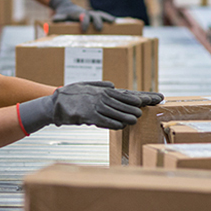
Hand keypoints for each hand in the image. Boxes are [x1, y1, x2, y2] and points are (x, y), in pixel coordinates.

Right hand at [18, 81, 163, 133]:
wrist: (54, 103)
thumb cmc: (70, 95)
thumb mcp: (85, 85)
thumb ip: (99, 84)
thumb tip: (112, 84)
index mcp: (103, 91)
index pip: (127, 93)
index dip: (143, 95)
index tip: (157, 97)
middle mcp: (101, 97)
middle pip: (124, 101)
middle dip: (139, 104)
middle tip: (153, 105)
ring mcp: (95, 107)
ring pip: (115, 111)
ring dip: (127, 115)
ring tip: (138, 118)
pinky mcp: (88, 116)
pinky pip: (103, 120)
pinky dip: (113, 123)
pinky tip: (121, 126)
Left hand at [48, 0, 114, 30]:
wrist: (66, 7)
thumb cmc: (63, 14)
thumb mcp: (60, 16)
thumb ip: (58, 18)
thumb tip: (54, 20)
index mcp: (78, 14)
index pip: (83, 17)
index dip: (84, 22)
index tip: (84, 29)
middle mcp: (86, 13)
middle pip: (94, 15)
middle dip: (97, 21)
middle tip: (99, 28)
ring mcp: (91, 13)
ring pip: (100, 14)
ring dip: (106, 18)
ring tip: (113, 22)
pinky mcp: (94, 15)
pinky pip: (102, 16)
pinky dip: (108, 18)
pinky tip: (114, 21)